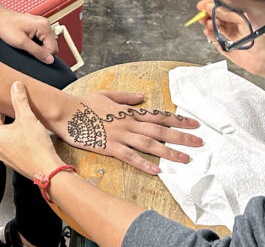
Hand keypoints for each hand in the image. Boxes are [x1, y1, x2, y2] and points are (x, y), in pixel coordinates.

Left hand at [0, 10, 58, 63]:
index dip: (42, 54)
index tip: (30, 52)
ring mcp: (41, 24)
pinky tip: (26, 39)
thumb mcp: (22, 43)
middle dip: (40, 50)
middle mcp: (45, 24)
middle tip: (26, 47)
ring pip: (46, 43)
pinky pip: (41, 38)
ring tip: (25, 42)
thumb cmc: (7, 27)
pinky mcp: (37, 26)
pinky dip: (34, 42)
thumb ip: (37, 52)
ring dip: (37, 46)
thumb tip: (50, 60)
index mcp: (44, 27)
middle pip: (51, 45)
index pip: (53, 49)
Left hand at [0, 82, 64, 178]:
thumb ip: (20, 100)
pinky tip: (22, 129)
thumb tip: (16, 86)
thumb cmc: (35, 147)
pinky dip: (11, 133)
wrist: (47, 170)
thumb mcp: (27, 118)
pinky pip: (8, 142)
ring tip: (13, 113)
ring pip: (0, 134)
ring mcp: (4, 154)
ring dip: (4, 123)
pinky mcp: (13, 159)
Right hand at [52, 90, 202, 174]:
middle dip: (182, 136)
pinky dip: (144, 163)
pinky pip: (130, 156)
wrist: (65, 111)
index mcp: (129, 112)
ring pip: (150, 143)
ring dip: (169, 152)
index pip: (159, 116)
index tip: (194, 123)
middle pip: (160, 130)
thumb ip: (127, 97)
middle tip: (200, 142)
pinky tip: (158, 170)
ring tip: (186, 159)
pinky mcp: (109, 146)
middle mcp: (129, 123)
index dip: (178, 120)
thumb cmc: (84, 103)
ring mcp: (120, 135)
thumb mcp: (107, 94)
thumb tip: (143, 97)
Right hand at [195, 0, 264, 77]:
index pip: (223, 5)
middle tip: (202, 14)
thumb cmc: (264, 37)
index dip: (212, 4)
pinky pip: (215, 39)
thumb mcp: (245, 20)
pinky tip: (208, 31)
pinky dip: (210, 34)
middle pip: (217, 15)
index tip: (202, 5)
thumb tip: (212, 7)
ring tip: (207, 24)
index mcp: (241, 14)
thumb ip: (228, 13)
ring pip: (215, 26)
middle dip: (208, 14)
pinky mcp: (227, 46)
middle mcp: (235, 23)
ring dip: (209, 23)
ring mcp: (231, 34)